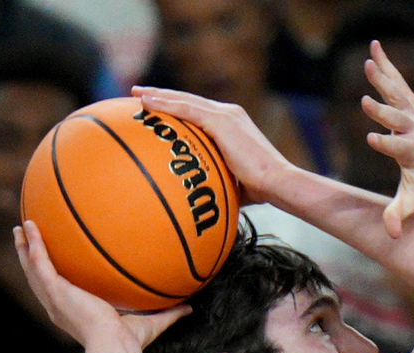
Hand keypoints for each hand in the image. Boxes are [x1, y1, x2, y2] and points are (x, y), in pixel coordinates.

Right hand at [12, 221, 189, 347]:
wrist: (114, 346)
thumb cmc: (129, 343)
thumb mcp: (151, 323)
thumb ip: (170, 313)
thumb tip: (191, 307)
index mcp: (74, 313)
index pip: (61, 291)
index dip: (55, 277)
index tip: (56, 262)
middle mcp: (60, 306)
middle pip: (39, 277)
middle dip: (32, 257)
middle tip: (27, 238)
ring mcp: (54, 298)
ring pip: (33, 268)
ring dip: (25, 247)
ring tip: (21, 228)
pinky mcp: (54, 291)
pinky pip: (38, 262)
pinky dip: (33, 244)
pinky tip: (30, 227)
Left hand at [136, 85, 296, 206]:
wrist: (277, 182)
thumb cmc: (261, 189)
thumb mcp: (234, 180)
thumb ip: (218, 179)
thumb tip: (203, 197)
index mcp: (232, 124)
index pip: (198, 112)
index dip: (177, 108)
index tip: (158, 109)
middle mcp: (228, 113)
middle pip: (188, 100)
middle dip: (163, 95)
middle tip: (140, 93)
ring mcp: (225, 115)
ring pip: (184, 100)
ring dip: (158, 95)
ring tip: (136, 93)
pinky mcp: (221, 121)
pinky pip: (186, 109)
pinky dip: (165, 104)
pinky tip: (146, 102)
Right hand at [361, 40, 413, 236]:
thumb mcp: (413, 204)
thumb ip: (399, 216)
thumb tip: (391, 234)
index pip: (398, 149)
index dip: (386, 144)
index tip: (372, 139)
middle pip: (397, 119)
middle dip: (383, 112)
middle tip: (365, 101)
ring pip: (396, 95)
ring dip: (383, 78)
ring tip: (368, 60)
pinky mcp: (412, 106)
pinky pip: (398, 84)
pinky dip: (386, 67)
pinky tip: (373, 49)